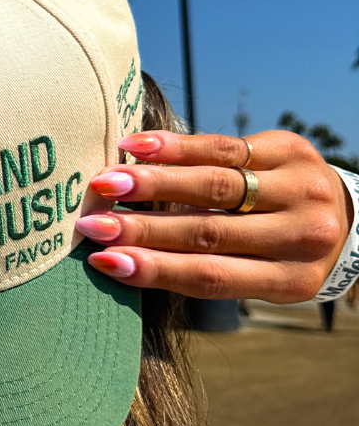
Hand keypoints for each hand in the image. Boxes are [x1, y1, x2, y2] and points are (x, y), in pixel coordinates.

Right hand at [76, 130, 351, 301]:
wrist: (343, 213)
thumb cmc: (280, 252)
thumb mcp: (260, 274)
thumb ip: (206, 264)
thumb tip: (120, 256)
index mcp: (292, 280)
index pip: (212, 276)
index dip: (155, 269)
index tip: (105, 261)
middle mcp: (303, 235)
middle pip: (208, 231)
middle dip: (142, 227)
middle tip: (93, 223)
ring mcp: (301, 188)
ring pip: (215, 184)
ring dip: (153, 182)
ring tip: (106, 183)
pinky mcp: (290, 148)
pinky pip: (224, 145)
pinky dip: (176, 146)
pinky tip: (137, 146)